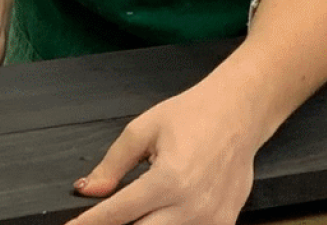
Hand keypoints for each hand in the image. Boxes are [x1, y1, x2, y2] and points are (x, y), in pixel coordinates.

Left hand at [66, 83, 259, 224]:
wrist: (238, 113)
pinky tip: (157, 217)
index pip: (117, 213)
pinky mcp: (224, 224)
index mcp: (168, 179)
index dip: (89, 223)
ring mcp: (211, 220)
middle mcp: (191, 206)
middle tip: (94, 224)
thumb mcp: (143, 130)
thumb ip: (113, 164)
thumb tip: (88, 189)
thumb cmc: (191, 115)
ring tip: (126, 217)